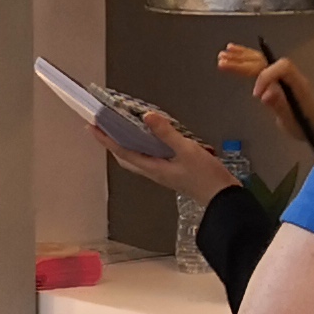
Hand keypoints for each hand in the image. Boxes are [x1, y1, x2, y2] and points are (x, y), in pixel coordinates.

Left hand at [97, 101, 245, 205]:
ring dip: (126, 144)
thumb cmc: (205, 176)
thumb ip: (166, 133)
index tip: (92, 127)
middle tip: (102, 126)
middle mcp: (153, 171)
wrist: (222, 196)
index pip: (122, 151)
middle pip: (125, 156)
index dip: (106, 139)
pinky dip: (143, 146)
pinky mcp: (170, 171)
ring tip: (120, 129)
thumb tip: (147, 117)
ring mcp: (161, 172)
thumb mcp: (186, 150)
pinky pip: (149, 157)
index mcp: (152, 168)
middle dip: (111, 142)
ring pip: (136, 157)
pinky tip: (149, 137)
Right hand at [216, 43, 313, 150]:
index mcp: (297, 83)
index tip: (256, 95)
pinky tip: (234, 53)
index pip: (279, 69)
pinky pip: (261, 64)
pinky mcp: (277, 80)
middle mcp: (290, 75)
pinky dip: (246, 58)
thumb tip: (265, 94)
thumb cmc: (308, 127)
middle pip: (265, 62)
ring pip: (261, 60)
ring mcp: (284, 76)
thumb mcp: (294, 121)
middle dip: (243, 62)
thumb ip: (280, 106)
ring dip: (242, 56)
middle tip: (222, 61)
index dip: (265, 78)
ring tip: (224, 54)